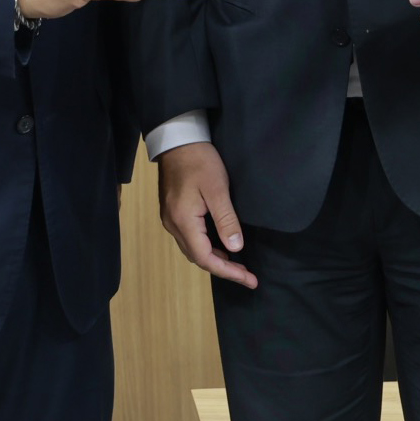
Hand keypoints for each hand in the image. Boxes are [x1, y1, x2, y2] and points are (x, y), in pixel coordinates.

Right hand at [156, 142, 255, 288]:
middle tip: (247, 274)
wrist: (178, 140)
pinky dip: (207, 247)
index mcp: (183, 222)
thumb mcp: (218, 189)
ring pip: (193, 249)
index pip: (206, 258)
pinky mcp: (172, 212)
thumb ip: (226, 220)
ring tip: (237, 264)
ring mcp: (170, 219)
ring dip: (214, 259)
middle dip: (224, 268)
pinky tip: (221, 245)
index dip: (228, 272)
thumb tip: (236, 248)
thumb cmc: (200, 161)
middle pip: (198, 257)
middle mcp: (173, 225)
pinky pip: (190, 238)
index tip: (250, 280)